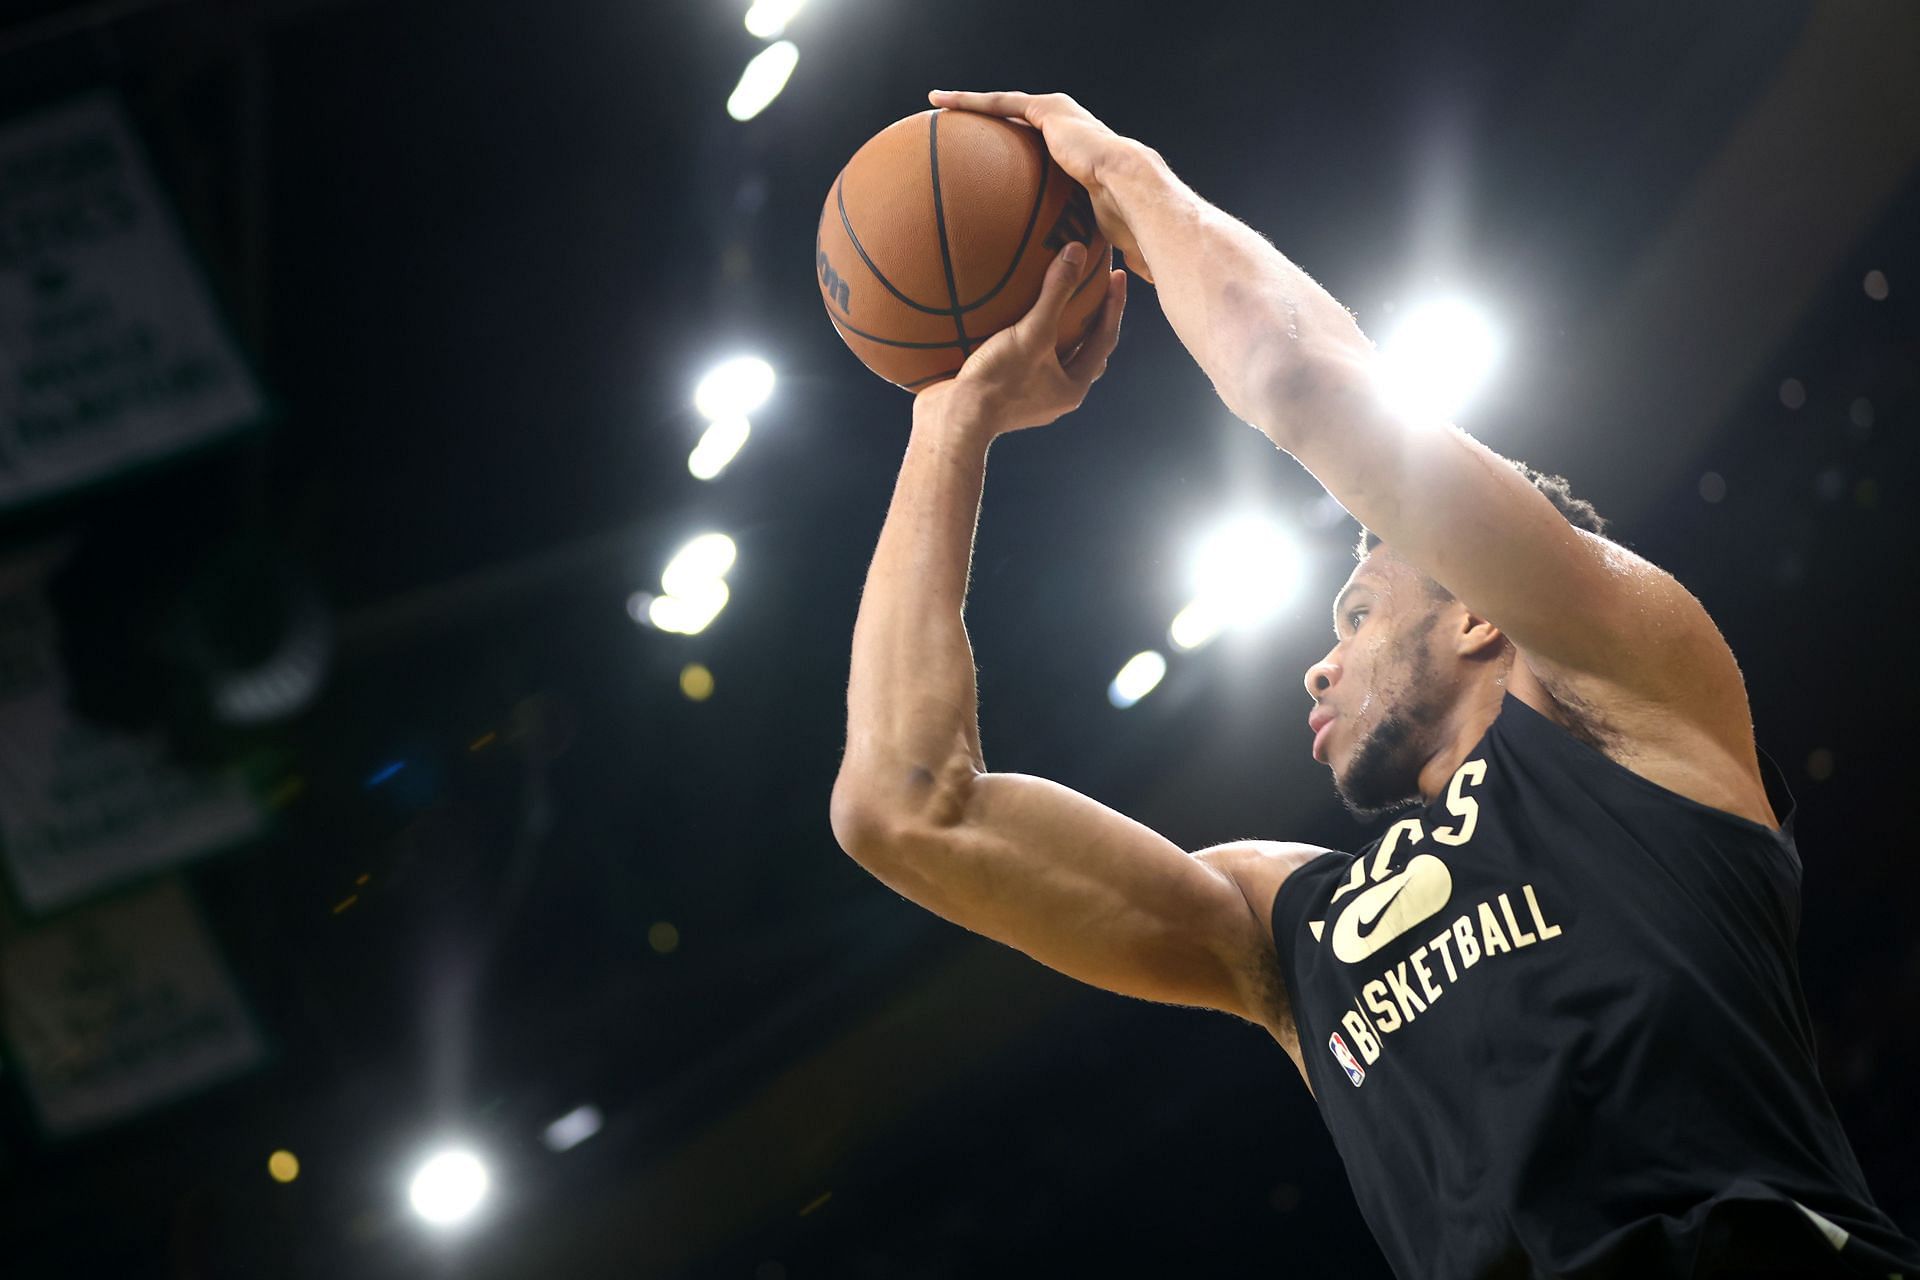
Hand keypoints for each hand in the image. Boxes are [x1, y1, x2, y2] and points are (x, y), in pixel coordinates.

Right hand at [923, 243, 1125, 434]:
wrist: (953, 420)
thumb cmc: (998, 380)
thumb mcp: (1033, 332)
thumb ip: (1056, 292)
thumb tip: (1076, 251)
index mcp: (1074, 387)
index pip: (1105, 338)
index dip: (1114, 305)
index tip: (1118, 274)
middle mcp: (1056, 396)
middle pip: (1085, 351)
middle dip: (1092, 322)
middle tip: (1095, 291)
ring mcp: (1031, 398)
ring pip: (1055, 359)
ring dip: (1059, 332)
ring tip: (1056, 304)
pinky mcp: (1005, 396)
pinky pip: (1026, 361)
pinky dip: (1027, 340)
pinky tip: (1013, 322)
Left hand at [928, 90, 1155, 284]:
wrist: (1132, 193)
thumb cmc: (1124, 225)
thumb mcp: (1091, 243)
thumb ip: (1077, 258)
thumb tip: (1081, 301)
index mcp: (1079, 159)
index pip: (1042, 155)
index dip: (1020, 158)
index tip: (997, 168)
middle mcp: (1067, 131)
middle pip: (1019, 124)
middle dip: (991, 123)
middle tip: (962, 130)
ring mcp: (1058, 115)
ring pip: (1003, 106)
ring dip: (971, 104)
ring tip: (940, 104)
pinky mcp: (1047, 111)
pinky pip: (999, 104)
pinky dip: (970, 102)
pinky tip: (942, 103)